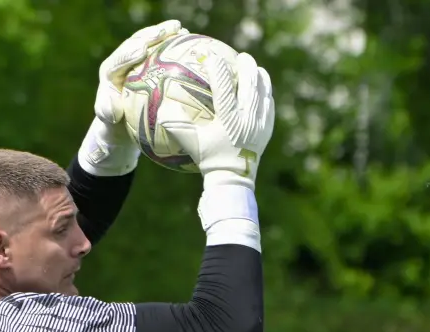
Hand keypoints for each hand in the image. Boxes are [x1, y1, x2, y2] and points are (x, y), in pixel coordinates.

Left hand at [95, 20, 186, 126]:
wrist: (126, 122)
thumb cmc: (116, 122)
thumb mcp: (109, 118)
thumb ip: (107, 111)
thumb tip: (114, 109)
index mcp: (111, 71)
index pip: (119, 59)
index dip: (130, 52)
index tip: (142, 50)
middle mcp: (124, 59)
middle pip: (136, 42)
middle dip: (150, 35)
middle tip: (164, 31)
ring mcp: (139, 57)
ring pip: (151, 40)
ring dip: (165, 32)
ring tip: (179, 28)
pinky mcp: (153, 58)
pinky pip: (166, 46)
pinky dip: (176, 41)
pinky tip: (190, 37)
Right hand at [184, 51, 275, 186]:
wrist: (233, 178)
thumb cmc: (208, 159)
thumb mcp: (189, 143)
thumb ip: (175, 125)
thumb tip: (161, 107)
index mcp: (228, 119)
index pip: (223, 87)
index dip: (218, 69)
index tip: (213, 55)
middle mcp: (246, 118)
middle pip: (249, 84)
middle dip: (246, 67)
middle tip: (241, 56)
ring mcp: (260, 123)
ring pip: (263, 92)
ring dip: (259, 77)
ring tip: (255, 67)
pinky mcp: (267, 128)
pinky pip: (269, 105)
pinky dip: (265, 93)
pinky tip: (262, 88)